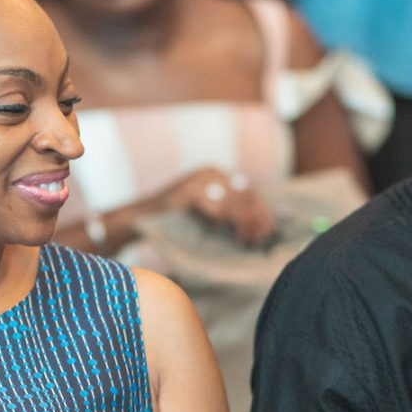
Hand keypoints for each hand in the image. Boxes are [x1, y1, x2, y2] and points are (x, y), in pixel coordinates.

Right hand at [157, 167, 274, 247]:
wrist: (142, 217)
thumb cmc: (176, 219)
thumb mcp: (207, 210)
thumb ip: (228, 210)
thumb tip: (259, 222)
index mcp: (217, 173)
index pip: (249, 190)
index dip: (262, 210)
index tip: (269, 229)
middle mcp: (211, 172)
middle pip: (246, 195)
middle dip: (257, 218)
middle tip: (263, 238)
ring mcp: (200, 179)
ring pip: (235, 204)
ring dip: (246, 224)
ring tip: (250, 240)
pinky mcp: (190, 191)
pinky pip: (217, 210)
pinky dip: (227, 224)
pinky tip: (232, 235)